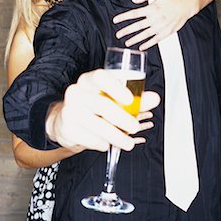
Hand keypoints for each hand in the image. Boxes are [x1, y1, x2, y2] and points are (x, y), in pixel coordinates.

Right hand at [45, 69, 159, 151]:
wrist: (67, 120)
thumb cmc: (93, 107)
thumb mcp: (111, 99)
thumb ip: (134, 99)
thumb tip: (154, 99)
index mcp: (88, 80)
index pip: (100, 77)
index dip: (116, 87)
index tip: (129, 99)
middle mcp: (76, 92)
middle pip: (102, 104)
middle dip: (123, 119)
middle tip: (134, 127)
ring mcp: (69, 111)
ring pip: (98, 126)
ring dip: (117, 136)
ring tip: (127, 142)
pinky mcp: (67, 129)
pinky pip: (90, 139)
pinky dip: (102, 143)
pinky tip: (106, 142)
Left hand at [113, 0, 197, 50]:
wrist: (187, 5)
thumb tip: (133, 0)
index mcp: (152, 8)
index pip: (134, 13)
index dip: (123, 17)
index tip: (115, 20)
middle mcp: (155, 18)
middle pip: (137, 26)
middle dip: (126, 31)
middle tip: (118, 35)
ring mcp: (161, 26)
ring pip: (145, 35)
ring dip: (135, 39)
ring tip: (126, 43)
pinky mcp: (166, 32)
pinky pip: (155, 40)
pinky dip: (148, 44)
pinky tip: (141, 47)